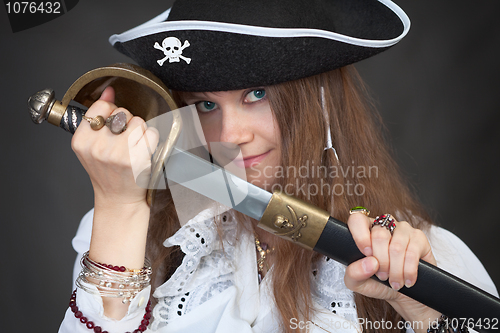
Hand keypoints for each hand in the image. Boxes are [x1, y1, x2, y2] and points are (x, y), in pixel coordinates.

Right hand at [71, 86, 158, 205]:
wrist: (117, 199)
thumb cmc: (106, 172)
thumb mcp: (92, 144)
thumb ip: (98, 115)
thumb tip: (109, 89)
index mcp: (82, 141)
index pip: (101, 106)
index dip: (111, 112)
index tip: (112, 124)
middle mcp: (97, 147)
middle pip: (122, 113)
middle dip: (126, 123)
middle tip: (124, 141)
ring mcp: (118, 153)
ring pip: (138, 121)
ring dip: (140, 131)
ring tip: (134, 147)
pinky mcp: (137, 159)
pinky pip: (151, 133)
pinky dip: (151, 140)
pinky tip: (143, 152)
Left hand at [344, 212, 440, 328]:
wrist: (402, 293)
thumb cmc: (377, 283)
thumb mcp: (358, 282)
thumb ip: (354, 273)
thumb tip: (370, 263)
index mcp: (364, 230)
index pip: (357, 220)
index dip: (361, 236)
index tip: (366, 254)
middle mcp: (384, 225)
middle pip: (379, 236)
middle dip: (381, 262)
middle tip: (382, 276)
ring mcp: (403, 229)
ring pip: (396, 247)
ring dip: (395, 270)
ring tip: (394, 282)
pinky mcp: (419, 238)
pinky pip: (413, 253)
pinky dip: (409, 271)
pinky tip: (407, 280)